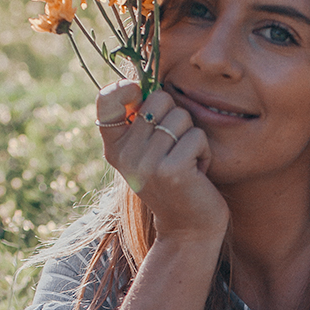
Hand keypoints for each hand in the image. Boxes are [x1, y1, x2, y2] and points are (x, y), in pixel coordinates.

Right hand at [97, 79, 228, 245]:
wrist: (188, 229)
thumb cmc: (174, 182)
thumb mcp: (148, 152)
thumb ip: (141, 119)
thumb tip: (143, 79)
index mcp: (114, 147)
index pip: (106, 101)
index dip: (124, 89)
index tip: (139, 95)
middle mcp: (125, 155)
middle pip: (159, 100)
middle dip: (177, 118)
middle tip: (175, 148)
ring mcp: (147, 164)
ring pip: (181, 117)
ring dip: (193, 138)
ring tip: (187, 162)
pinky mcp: (172, 170)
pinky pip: (197, 136)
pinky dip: (204, 152)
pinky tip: (197, 173)